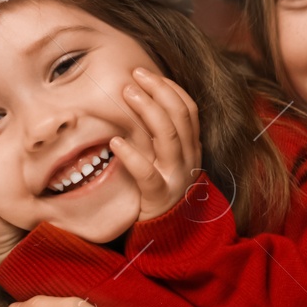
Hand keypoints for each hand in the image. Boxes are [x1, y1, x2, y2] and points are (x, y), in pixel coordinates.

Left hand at [111, 67, 201, 221]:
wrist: (168, 234)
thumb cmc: (159, 189)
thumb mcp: (166, 159)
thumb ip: (161, 135)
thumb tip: (138, 101)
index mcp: (192, 147)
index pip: (188, 108)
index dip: (169, 87)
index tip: (146, 72)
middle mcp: (189, 158)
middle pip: (179, 116)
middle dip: (158, 90)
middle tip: (134, 75)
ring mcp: (176, 177)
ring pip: (169, 137)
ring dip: (148, 110)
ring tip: (126, 94)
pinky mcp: (159, 197)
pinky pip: (147, 173)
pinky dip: (132, 156)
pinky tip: (115, 142)